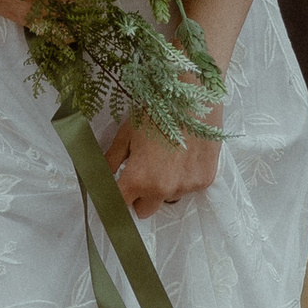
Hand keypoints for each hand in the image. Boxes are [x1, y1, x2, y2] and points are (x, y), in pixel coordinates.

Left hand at [106, 115, 222, 218]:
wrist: (193, 97)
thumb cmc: (156, 111)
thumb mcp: (127, 133)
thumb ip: (112, 160)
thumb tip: (102, 176)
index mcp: (139, 179)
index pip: (120, 205)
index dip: (115, 198)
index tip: (117, 193)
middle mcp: (162, 189)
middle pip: (144, 210)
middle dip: (140, 197)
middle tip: (142, 173)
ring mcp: (186, 187)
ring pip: (168, 198)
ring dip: (164, 187)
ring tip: (168, 158)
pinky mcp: (205, 181)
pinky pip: (188, 188)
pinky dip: (184, 178)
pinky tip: (185, 155)